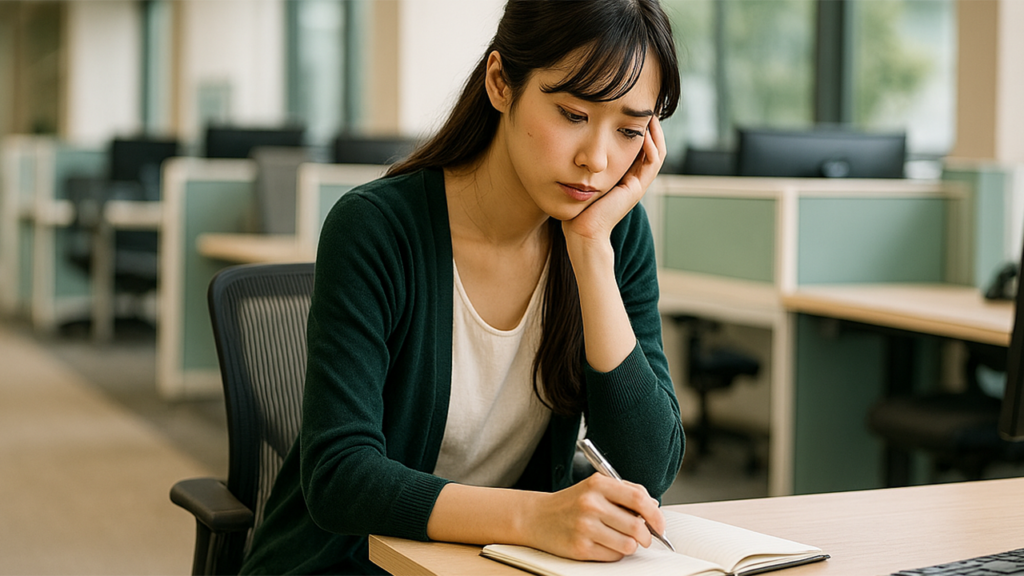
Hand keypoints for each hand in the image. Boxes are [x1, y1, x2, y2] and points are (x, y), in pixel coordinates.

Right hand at [520, 473, 666, 561]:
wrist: (536, 517)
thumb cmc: (571, 503)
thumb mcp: (595, 488)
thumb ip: (625, 493)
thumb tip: (653, 508)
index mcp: (597, 484)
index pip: (638, 498)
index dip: (655, 514)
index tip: (659, 524)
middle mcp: (591, 504)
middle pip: (637, 526)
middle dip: (646, 536)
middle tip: (644, 537)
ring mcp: (585, 526)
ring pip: (628, 545)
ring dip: (630, 545)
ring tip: (620, 539)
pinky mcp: (580, 547)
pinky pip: (613, 556)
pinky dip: (614, 553)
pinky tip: (604, 544)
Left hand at [562, 115, 666, 245]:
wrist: (582, 231)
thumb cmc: (576, 207)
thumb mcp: (581, 177)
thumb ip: (584, 162)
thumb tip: (575, 141)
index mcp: (622, 175)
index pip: (636, 146)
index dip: (636, 127)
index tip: (629, 109)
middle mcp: (633, 178)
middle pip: (650, 146)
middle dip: (649, 126)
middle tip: (646, 106)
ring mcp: (637, 184)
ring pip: (656, 153)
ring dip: (655, 133)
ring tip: (650, 114)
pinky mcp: (637, 188)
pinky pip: (652, 164)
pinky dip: (651, 147)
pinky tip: (643, 133)